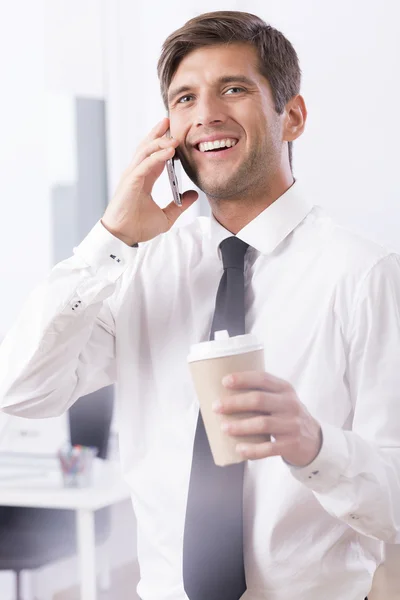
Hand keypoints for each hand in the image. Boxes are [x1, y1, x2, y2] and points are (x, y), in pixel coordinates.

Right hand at [101, 117, 197, 244]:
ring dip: (160, 141)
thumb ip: (179, 205)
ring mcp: (132, 176)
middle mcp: (136, 174)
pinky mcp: (131, 182)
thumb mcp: (166, 217)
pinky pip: (146, 164)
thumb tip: (194, 195)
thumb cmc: (138, 227)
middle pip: (147, 147)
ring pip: (145, 151)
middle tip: (169, 120)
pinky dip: (157, 156)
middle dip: (157, 133)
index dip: (164, 145)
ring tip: (173, 133)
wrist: (124, 237)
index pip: (154, 156)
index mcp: (143, 180)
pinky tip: (170, 151)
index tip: (176, 135)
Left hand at [213, 371, 321, 466]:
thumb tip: (222, 395)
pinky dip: (253, 449)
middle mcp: (290, 404)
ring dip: (240, 426)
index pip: (263, 378)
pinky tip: (239, 449)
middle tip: (216, 407)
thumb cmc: (286, 416)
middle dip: (235, 403)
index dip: (243, 379)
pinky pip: (269, 448)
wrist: (313, 440)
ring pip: (263, 424)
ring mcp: (292, 424)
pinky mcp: (292, 444)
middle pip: (259, 400)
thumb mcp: (281, 400)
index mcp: (285, 389)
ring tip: (224, 427)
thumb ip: (261, 394)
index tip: (224, 382)